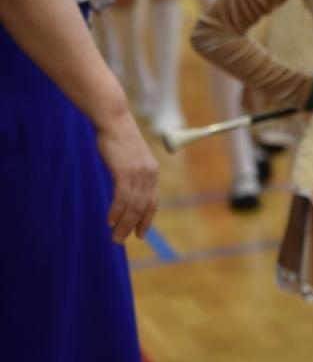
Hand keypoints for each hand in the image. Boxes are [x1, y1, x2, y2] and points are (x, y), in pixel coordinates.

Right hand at [95, 108, 158, 242]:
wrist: (114, 121)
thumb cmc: (118, 140)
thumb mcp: (129, 160)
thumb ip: (130, 176)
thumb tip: (123, 191)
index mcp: (152, 172)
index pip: (152, 201)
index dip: (146, 219)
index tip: (140, 234)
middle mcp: (149, 174)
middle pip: (143, 206)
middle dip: (132, 226)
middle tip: (120, 240)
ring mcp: (138, 172)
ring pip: (133, 204)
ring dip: (123, 223)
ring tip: (115, 237)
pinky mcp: (125, 170)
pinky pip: (122, 196)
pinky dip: (117, 210)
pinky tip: (110, 221)